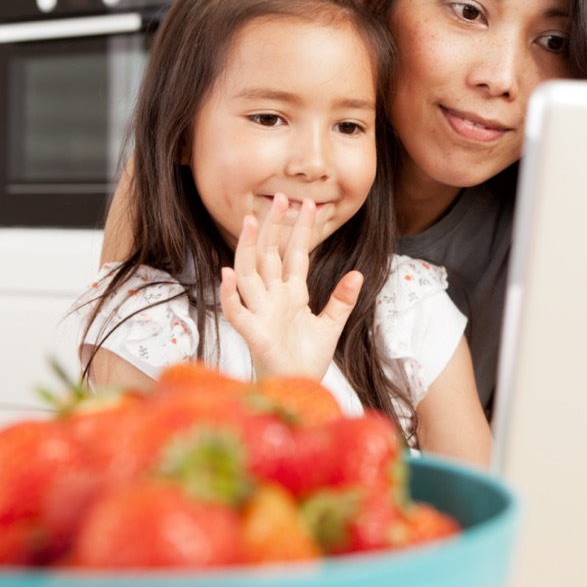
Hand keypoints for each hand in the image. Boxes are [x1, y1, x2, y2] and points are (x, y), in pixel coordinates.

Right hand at [220, 193, 363, 380]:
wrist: (299, 389)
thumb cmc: (308, 359)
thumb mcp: (331, 325)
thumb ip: (342, 300)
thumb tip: (358, 274)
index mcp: (291, 294)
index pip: (295, 255)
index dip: (302, 231)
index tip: (310, 205)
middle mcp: (273, 298)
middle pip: (269, 255)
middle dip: (274, 227)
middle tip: (280, 198)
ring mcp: (261, 313)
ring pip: (248, 274)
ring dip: (247, 248)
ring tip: (251, 221)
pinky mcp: (253, 333)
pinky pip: (237, 311)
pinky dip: (231, 294)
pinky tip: (228, 274)